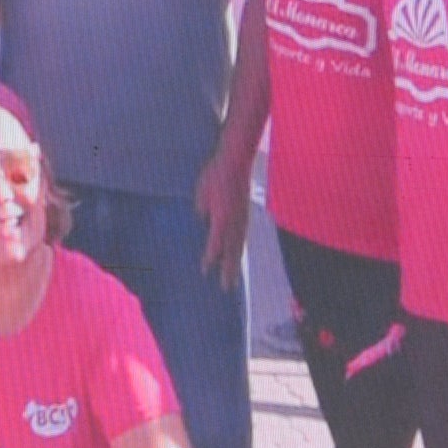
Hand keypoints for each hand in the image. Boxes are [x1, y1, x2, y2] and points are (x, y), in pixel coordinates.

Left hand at [192, 145, 253, 288]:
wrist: (237, 159)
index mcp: (222, 219)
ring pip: (239, 245)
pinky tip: (237, 252)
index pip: (215, 245)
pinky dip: (239, 248)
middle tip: (227, 288)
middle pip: (232, 251)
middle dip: (229, 270)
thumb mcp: (201, 193)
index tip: (204, 272)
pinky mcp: (246, 212)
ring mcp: (243, 218)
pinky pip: (242, 236)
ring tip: (234, 277)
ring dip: (236, 261)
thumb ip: (202, 210)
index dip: (209, 260)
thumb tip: (203, 221)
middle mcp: (235, 222)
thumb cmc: (215, 174)